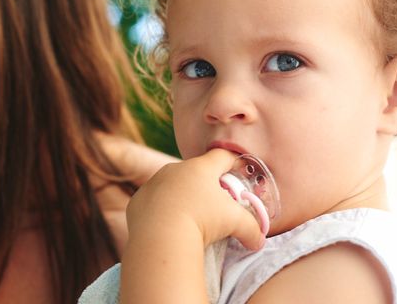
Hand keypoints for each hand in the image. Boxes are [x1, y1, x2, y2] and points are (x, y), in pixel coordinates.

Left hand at [126, 148, 265, 250]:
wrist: (159, 235)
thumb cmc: (202, 221)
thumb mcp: (235, 223)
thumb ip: (251, 229)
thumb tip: (258, 241)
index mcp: (200, 168)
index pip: (221, 156)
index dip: (231, 161)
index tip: (237, 169)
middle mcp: (175, 169)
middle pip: (195, 171)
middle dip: (206, 184)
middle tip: (215, 203)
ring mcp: (154, 182)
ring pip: (172, 185)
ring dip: (181, 197)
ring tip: (189, 217)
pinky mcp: (139, 199)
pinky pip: (154, 201)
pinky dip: (162, 211)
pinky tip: (168, 225)